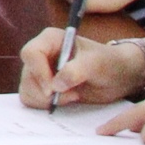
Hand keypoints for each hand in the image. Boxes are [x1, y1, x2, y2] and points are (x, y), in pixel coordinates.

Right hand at [18, 25, 142, 111]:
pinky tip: (67, 100)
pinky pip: (31, 99)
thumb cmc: (107, 63)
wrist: (117, 77)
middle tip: (71, 95)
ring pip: (27, 89)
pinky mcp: (42, 88)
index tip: (53, 90)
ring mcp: (40, 72)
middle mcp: (40, 54)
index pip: (31, 54)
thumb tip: (56, 85)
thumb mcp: (95, 64)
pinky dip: (45, 105)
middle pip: (27, 75)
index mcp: (50, 40)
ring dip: (46, 100)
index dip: (39, 73)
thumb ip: (76, 71)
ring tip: (72, 96)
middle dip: (45, 91)